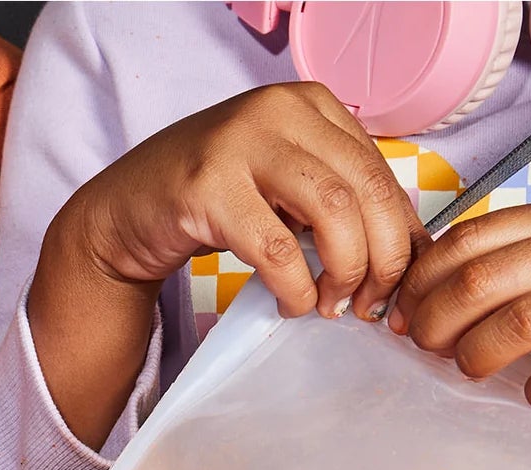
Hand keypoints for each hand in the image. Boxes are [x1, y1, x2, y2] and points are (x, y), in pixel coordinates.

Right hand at [30, 83, 426, 447]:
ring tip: (331, 305)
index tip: (397, 282)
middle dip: (381, 258)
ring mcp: (239, 144)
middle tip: (370, 302)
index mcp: (309, 105)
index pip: (381, 170)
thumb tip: (407, 250)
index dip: (401, 235)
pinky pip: (275, 248)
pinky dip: (295, 286)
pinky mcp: (206, 187)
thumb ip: (335, 200)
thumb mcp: (282, 185)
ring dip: (344, 271)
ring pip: (332, 212)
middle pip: (365, 189)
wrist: (123, 211)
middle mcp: (278, 112)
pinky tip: (292, 302)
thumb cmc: (208, 200)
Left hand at [392, 201, 530, 409]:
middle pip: (480, 281)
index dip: (420, 281)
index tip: (402, 312)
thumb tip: (423, 297)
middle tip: (429, 347)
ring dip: (478, 353)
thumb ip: (512, 254)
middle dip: (436, 322)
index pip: (468, 240)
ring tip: (473, 367)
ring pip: (520, 321)